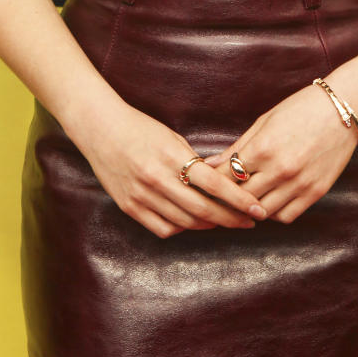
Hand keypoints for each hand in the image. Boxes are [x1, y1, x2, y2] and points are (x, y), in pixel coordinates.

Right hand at [75, 103, 267, 239]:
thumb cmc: (140, 128)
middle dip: (232, 218)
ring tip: (225, 221)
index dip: (240, 200)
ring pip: (186, 222)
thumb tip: (220, 185)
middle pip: (204, 209)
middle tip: (250, 221)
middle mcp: (157, 179)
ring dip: (209, 225)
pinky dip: (182, 228)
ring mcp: (142, 196)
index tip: (258, 209)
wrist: (99, 128)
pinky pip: (163, 228)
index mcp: (171, 157)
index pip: (215, 185)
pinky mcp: (129, 207)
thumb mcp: (172, 138)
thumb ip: (194, 163)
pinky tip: (191, 221)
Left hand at [207, 84, 357, 224]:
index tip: (208, 184)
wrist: (343, 109)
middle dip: (228, 199)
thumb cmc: (301, 109)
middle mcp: (280, 169)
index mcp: (263, 148)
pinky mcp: (316, 192)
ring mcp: (299, 183)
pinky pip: (287, 215)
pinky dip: (274, 213)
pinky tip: (269, 201)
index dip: (214, 183)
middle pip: (242, 198)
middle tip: (221, 198)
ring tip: (244, 201)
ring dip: (251, 209)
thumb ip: (237, 147)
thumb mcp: (264, 122)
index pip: (227, 177)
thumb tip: (210, 164)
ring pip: (263, 213)